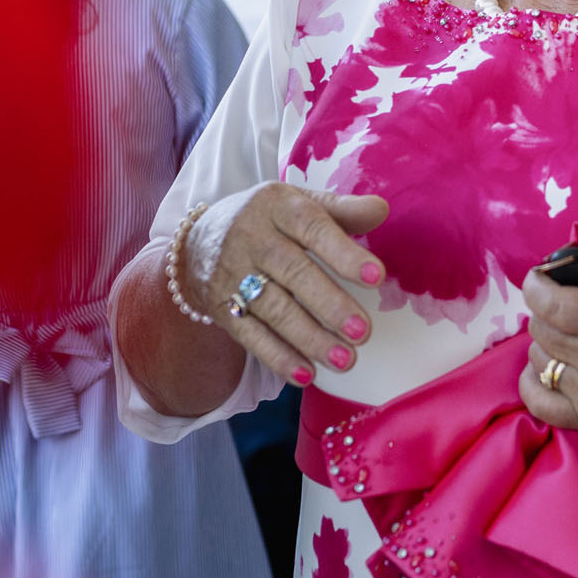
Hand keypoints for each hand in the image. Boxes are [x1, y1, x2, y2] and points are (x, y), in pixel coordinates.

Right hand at [184, 184, 389, 386]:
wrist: (196, 242)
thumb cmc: (266, 221)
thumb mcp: (298, 203)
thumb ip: (341, 209)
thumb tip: (381, 210)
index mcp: (276, 206)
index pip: (311, 226)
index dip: (343, 252)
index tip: (376, 277)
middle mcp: (251, 237)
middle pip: (292, 272)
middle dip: (329, 304)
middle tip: (362, 331)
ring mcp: (232, 273)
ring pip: (273, 308)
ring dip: (309, 338)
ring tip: (345, 360)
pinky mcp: (220, 306)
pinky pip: (250, 334)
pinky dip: (278, 357)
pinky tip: (306, 375)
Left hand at [518, 236, 577, 458]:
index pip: (556, 304)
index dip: (537, 285)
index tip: (538, 276)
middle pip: (542, 329)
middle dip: (544, 309)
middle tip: (560, 303)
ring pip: (538, 358)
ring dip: (545, 341)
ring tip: (566, 334)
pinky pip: (537, 400)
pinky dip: (533, 379)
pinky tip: (550, 365)